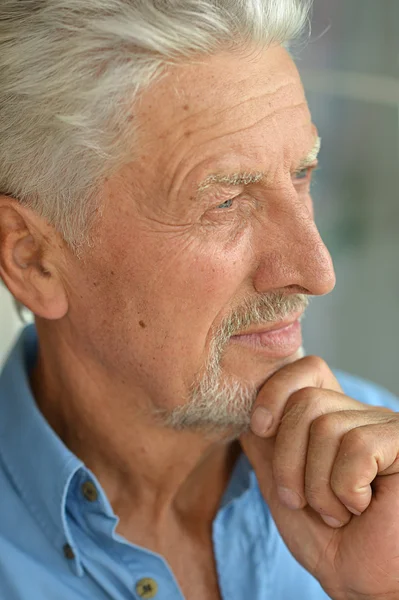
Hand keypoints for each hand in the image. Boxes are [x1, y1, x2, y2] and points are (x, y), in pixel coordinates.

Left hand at [240, 356, 398, 599]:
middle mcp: (361, 416)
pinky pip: (356, 448)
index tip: (260, 426)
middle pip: (306, 402)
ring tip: (337, 510)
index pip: (308, 369)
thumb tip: (242, 413)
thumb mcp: (282, 491)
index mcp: (334, 418)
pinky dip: (346, 489)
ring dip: (318, 485)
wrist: (363, 584)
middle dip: (289, 460)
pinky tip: (363, 507)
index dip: (277, 389)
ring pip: (328, 428)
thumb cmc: (328, 541)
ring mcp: (385, 428)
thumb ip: (264, 450)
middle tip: (300, 500)